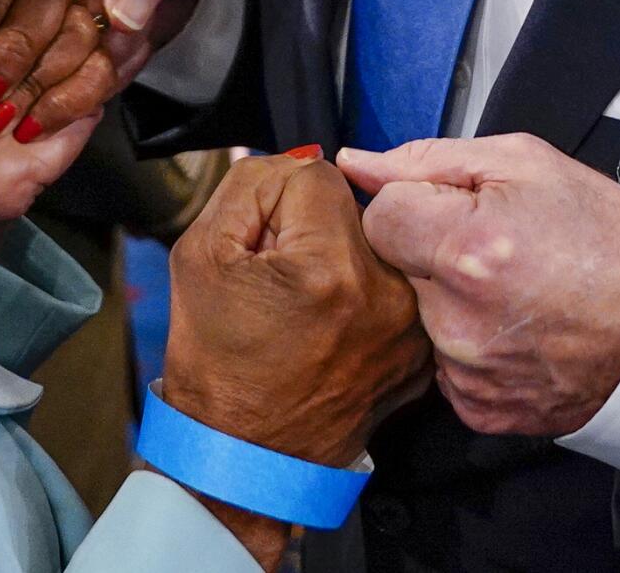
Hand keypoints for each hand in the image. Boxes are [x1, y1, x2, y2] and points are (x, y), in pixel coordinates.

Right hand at [161, 153, 431, 564]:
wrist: (242, 458)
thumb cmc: (217, 365)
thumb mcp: (199, 252)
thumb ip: (249, 185)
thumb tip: (293, 162)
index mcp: (331, 270)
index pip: (315, 174)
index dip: (272, 202)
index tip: (259, 245)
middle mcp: (387, 296)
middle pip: (352, 205)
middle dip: (310, 226)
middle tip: (279, 275)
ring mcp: (411, 329)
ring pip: (374, 242)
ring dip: (340, 254)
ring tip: (306, 301)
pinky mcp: (420, 351)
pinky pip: (393, 284)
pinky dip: (363, 292)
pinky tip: (330, 324)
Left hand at [338, 134, 619, 437]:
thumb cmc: (606, 239)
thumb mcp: (525, 163)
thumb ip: (427, 160)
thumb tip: (357, 164)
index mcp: (464, 247)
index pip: (380, 216)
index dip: (415, 203)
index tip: (456, 209)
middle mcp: (456, 319)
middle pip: (396, 269)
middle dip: (431, 251)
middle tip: (493, 248)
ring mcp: (467, 372)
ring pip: (419, 317)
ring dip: (449, 300)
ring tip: (511, 289)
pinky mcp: (481, 408)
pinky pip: (444, 365)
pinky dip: (469, 346)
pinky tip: (515, 328)